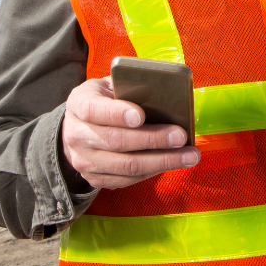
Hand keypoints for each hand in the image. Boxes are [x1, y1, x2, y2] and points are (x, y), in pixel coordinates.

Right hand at [62, 77, 199, 189]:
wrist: (79, 128)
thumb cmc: (105, 100)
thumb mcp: (110, 86)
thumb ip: (130, 87)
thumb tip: (166, 95)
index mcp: (79, 104)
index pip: (94, 110)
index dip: (117, 113)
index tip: (140, 116)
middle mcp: (76, 135)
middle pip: (116, 141)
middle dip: (152, 139)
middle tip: (181, 136)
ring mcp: (84, 161)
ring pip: (126, 165)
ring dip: (162, 161)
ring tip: (189, 155)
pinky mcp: (95, 179)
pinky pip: (128, 179)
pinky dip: (154, 171)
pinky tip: (174, 163)